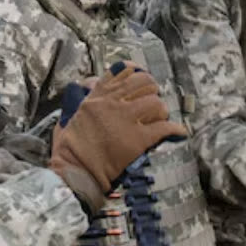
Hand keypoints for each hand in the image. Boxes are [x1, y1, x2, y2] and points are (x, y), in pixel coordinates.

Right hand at [49, 62, 186, 211]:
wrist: (75, 174)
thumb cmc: (68, 152)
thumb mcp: (67, 119)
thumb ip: (79, 103)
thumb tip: (84, 91)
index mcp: (96, 98)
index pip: (121, 71)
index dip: (135, 74)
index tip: (140, 81)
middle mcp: (112, 104)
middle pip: (143, 82)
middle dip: (151, 91)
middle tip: (151, 103)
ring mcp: (126, 120)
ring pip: (156, 102)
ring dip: (161, 111)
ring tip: (160, 119)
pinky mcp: (138, 139)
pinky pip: (165, 127)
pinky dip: (174, 129)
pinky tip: (178, 132)